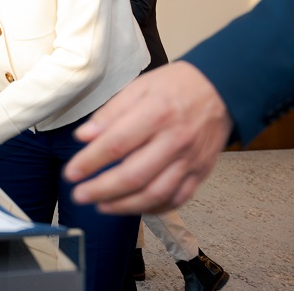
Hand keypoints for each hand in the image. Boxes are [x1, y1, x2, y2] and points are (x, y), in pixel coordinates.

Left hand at [63, 61, 232, 213]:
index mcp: (156, 113)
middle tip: (80, 195)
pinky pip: (177, 199)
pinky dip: (154, 208)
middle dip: (101, 190)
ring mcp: (190, 159)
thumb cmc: (176, 85)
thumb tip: (84, 136)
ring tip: (101, 205)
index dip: (90, 162)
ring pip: (155, 194)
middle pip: (134, 175)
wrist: (221, 88)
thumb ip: (110, 113)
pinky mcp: (201, 172)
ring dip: (124, 206)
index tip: (71, 173)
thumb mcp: (139, 87)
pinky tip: (134, 206)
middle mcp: (175, 140)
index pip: (116, 145)